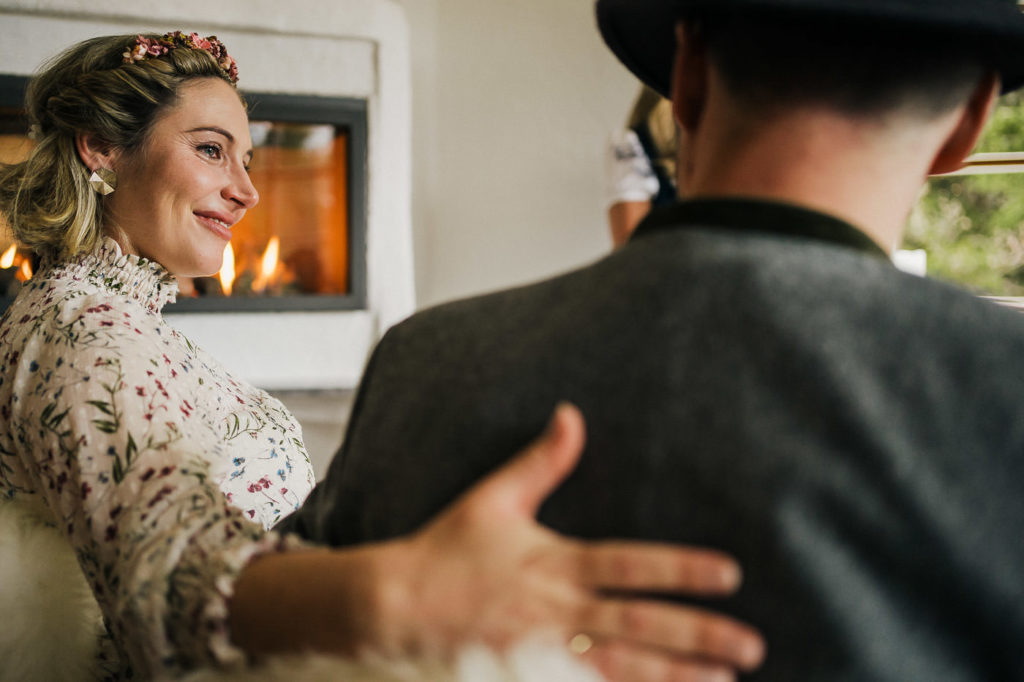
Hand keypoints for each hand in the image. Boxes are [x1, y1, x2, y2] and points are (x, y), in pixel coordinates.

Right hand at [378, 403, 764, 680]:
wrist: (394, 605)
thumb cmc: (447, 550)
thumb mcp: (493, 497)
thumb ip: (541, 460)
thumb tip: (571, 414)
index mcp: (554, 562)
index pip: (630, 565)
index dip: (680, 569)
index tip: (729, 574)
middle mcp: (557, 610)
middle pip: (639, 624)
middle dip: (697, 635)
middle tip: (750, 644)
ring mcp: (544, 651)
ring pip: (622, 667)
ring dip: (676, 675)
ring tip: (725, 679)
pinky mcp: (528, 676)